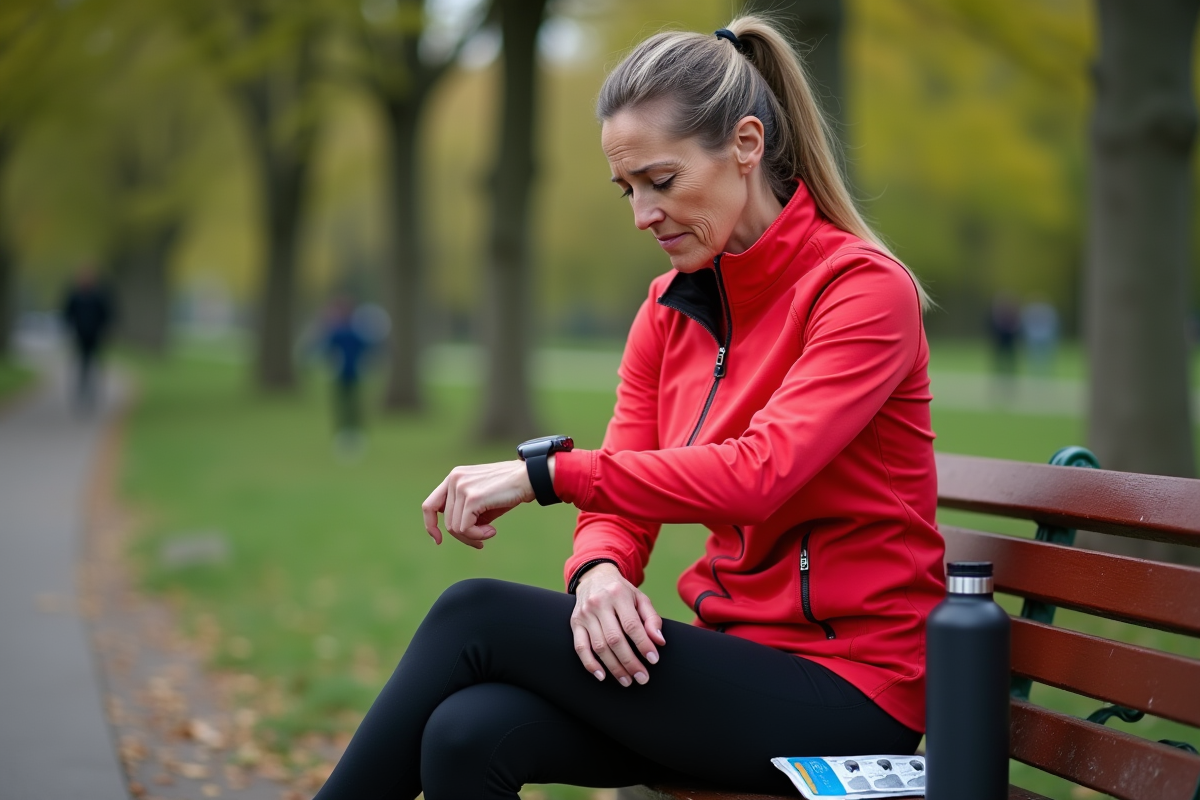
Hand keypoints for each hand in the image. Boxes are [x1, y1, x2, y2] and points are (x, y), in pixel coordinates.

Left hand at [422, 460, 533, 548]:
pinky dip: (478, 535)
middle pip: (446, 522)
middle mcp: (454, 479)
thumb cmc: (508, 491)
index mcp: (454, 478)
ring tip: (490, 532)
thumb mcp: (481, 500)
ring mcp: (461, 487)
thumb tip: (456, 532)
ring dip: (473, 536)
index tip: (438, 540)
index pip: (429, 505)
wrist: (528, 478)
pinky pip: (465, 528)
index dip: (430, 526)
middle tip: (481, 541)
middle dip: (464, 536)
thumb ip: (464, 511)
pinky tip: (492, 531)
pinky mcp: (472, 497)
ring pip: (455, 528)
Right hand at [571, 563, 664, 686]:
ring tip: (627, 680)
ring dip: (614, 667)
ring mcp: (584, 614)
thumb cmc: (622, 592)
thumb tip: (659, 641)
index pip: (631, 624)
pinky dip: (590, 663)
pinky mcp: (574, 623)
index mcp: (618, 595)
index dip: (643, 644)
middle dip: (630, 662)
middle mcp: (599, 603)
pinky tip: (602, 675)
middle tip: (642, 678)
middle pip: (615, 639)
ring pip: (599, 646)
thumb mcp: (640, 598)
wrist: (594, 577)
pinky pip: (580, 647)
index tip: (653, 660)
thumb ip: (652, 619)